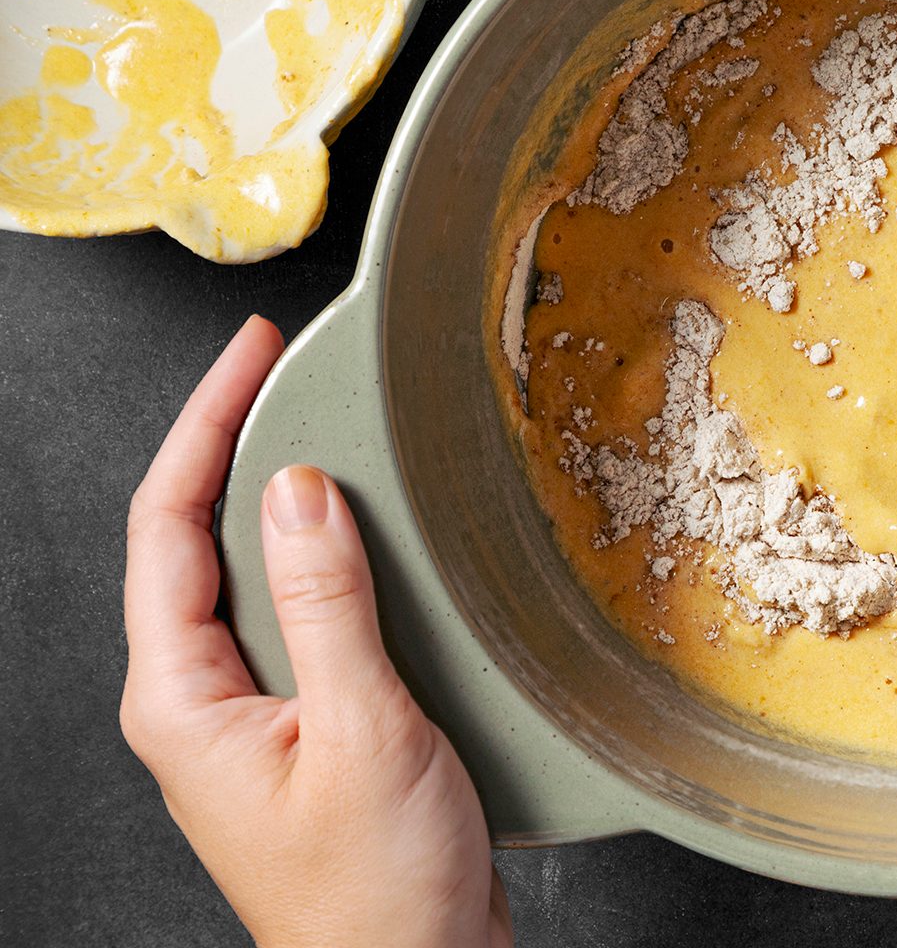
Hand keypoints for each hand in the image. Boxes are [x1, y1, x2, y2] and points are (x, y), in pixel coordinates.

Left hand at [121, 316, 511, 947]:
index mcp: (182, 698)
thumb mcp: (361, 729)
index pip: (167, 527)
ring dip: (288, 499)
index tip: (250, 354)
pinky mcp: (306, 728)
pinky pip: (305, 618)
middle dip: (236, 443)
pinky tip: (377, 542)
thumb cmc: (376, 892)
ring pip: (253, 577)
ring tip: (332, 432)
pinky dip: (334, 560)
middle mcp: (201, 702)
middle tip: (287, 369)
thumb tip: (299, 489)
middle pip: (196, 539)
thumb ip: (327, 604)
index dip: (204, 424)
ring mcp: (251, 716)